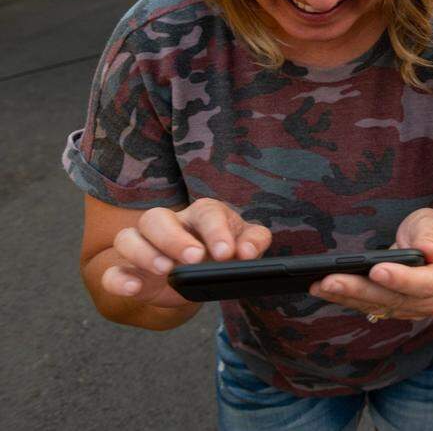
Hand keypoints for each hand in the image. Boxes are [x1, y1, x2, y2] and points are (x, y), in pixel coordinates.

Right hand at [103, 198, 271, 307]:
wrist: (201, 277)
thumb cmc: (224, 254)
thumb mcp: (245, 247)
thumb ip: (253, 243)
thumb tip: (246, 252)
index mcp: (202, 215)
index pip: (206, 212)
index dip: (215, 231)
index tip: (226, 253)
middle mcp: (169, 226)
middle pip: (157, 218)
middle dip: (174, 237)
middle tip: (194, 258)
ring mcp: (145, 248)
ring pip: (128, 237)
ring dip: (143, 253)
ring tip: (166, 270)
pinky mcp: (130, 273)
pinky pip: (111, 272)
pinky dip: (118, 280)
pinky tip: (135, 288)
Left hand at [311, 208, 432, 320]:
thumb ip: (430, 235)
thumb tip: (429, 252)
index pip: (426, 282)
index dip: (401, 279)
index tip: (376, 270)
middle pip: (396, 299)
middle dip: (361, 290)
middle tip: (331, 281)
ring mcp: (417, 309)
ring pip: (380, 307)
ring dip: (348, 297)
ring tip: (321, 285)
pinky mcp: (398, 311)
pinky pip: (372, 307)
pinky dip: (348, 299)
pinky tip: (326, 290)